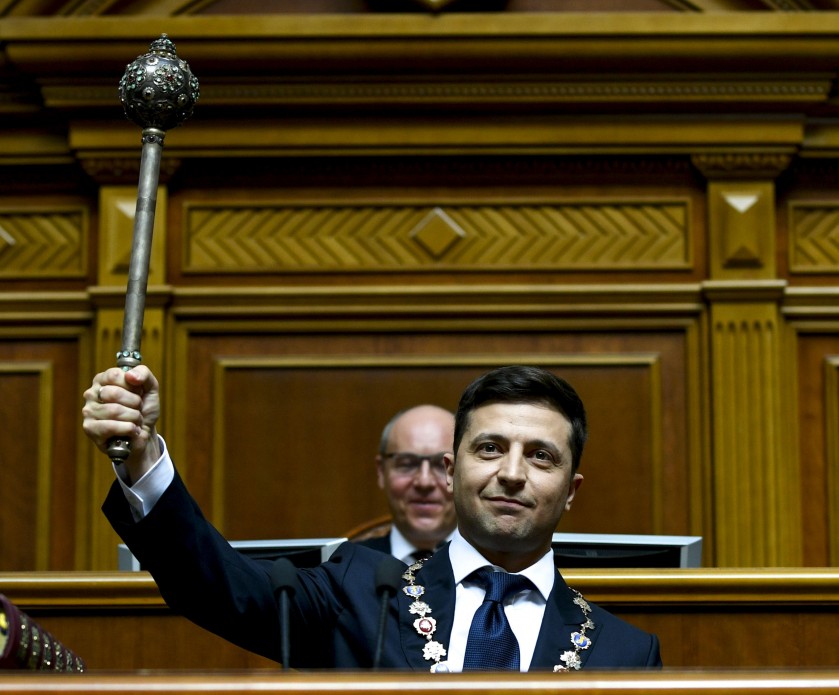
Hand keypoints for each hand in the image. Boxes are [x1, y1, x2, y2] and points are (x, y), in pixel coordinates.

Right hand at [82, 366, 160, 481]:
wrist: (145, 433)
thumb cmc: (144, 409)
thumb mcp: (150, 388)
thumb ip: (144, 374)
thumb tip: (130, 375)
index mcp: (103, 380)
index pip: (114, 375)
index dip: (132, 386)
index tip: (138, 392)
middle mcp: (91, 394)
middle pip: (114, 393)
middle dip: (135, 403)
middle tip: (138, 409)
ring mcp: (88, 411)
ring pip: (115, 411)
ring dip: (134, 417)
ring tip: (135, 420)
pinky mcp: (90, 429)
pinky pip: (112, 427)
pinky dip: (129, 429)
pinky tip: (131, 431)